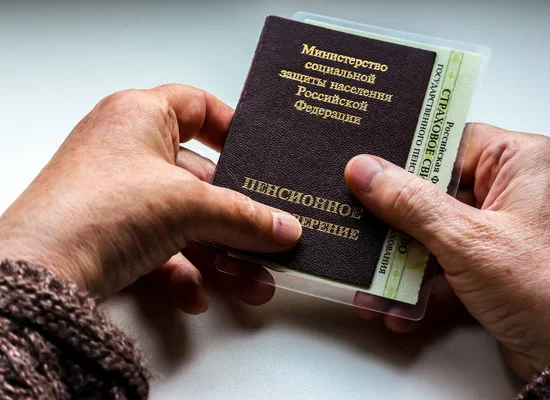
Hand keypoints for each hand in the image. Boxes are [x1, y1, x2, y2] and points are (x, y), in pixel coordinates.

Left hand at [0, 85, 300, 311]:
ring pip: (184, 220)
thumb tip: (283, 228)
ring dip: (219, 256)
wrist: (37, 274)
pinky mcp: (110, 233)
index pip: (198, 106)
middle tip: (266, 238)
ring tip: (248, 283)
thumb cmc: (95, 211)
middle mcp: (127, 150)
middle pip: (200, 178)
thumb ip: (244, 217)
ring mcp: (118, 194)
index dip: (232, 128)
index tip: (258, 156)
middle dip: (236, 219)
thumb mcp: (188, 206)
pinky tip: (196, 295)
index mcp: (140, 116)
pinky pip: (159, 248)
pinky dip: (182, 273)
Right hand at [345, 123, 549, 379]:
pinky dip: (423, 289)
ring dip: (402, 263)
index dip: (406, 155)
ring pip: (437, 235)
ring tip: (370, 280)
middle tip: (361, 225)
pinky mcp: (497, 268)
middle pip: (437, 193)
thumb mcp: (467, 240)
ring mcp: (505, 232)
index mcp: (523, 162)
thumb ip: (410, 203)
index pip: (451, 141)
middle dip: (395, 223)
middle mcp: (515, 192)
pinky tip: (398, 308)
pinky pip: (448, 267)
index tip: (365, 167)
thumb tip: (367, 172)